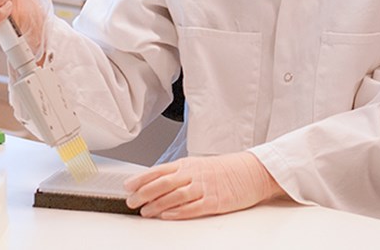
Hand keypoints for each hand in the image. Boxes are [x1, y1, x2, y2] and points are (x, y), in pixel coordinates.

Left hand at [124, 152, 283, 219]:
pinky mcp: (215, 201)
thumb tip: (156, 182)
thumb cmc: (224, 170)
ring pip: (175, 196)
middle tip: (132, 201)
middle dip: (144, 193)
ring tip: (145, 212)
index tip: (128, 186)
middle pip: (163, 183)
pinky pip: (193, 207)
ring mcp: (204, 187)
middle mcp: (193, 174)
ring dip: (157, 205)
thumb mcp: (198, 166)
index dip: (141, 179)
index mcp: (187, 164)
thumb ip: (179, 173)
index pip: (159, 170)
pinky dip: (178, 212)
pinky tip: (167, 216)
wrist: (251, 172)